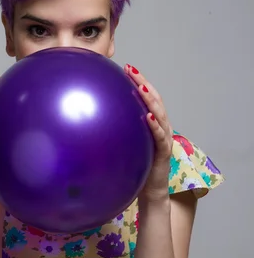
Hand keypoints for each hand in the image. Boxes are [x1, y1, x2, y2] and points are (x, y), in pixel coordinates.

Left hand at [125, 64, 172, 200]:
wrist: (150, 191)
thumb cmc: (137, 165)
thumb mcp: (125, 143)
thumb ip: (117, 129)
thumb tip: (92, 118)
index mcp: (153, 122)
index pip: (147, 97)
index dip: (139, 80)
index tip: (126, 67)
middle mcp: (161, 126)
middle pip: (154, 99)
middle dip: (143, 82)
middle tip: (131, 69)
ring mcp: (165, 138)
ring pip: (160, 114)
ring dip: (150, 99)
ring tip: (140, 86)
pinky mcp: (165, 151)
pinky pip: (160, 136)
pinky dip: (154, 125)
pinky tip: (146, 116)